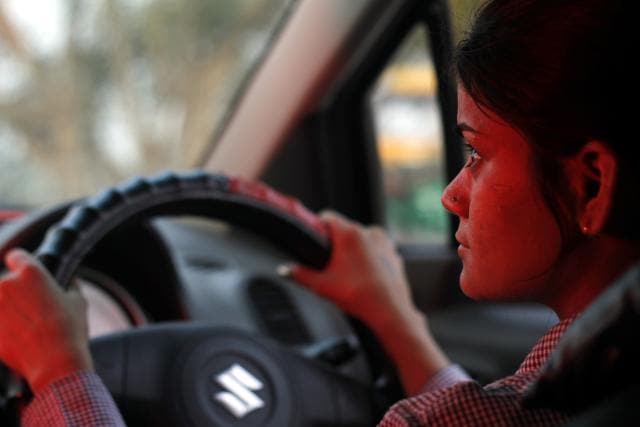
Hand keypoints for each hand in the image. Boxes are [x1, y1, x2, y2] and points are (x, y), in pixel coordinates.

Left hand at [0, 249, 92, 393]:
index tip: (22, 272)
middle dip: (15, 294)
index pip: (16, 256)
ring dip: (6, 311)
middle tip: (31, 310)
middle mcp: (6, 285)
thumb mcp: (78, 301)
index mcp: (31, 272)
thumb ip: (69, 286)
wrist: (54, 362)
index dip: (20, 264)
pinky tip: (15, 338)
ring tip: (23, 327)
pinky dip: (2, 328)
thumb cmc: (69, 330)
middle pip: (5, 283)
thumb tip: (68, 283)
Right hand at [285, 211, 449, 394]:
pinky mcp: (394, 255)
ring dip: (353, 250)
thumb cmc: (359, 297)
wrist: (390, 312)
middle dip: (336, 243)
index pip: (327, 217)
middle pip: (344, 229)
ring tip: (348, 274)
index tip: (314, 239)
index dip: (317, 227)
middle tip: (330, 265)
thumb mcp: (322, 286)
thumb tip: (286, 270)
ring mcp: (385, 243)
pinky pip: (376, 250)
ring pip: (361, 240)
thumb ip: (300, 274)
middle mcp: (369, 232)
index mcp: (350, 234)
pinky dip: (369, 259)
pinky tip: (364, 277)